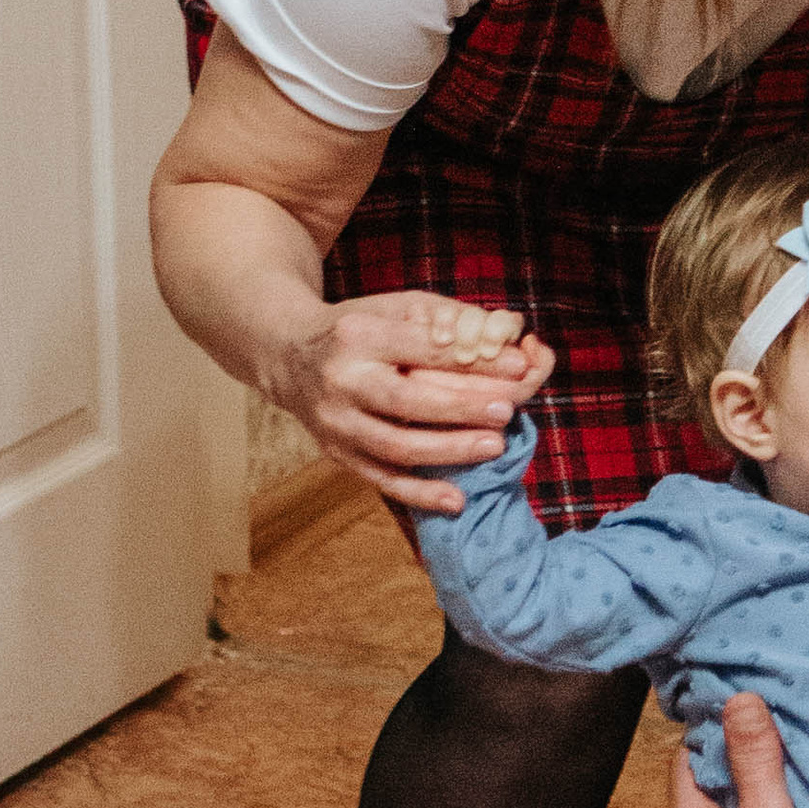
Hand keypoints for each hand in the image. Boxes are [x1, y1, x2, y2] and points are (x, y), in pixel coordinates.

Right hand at [266, 294, 553, 515]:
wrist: (289, 357)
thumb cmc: (358, 329)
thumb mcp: (393, 307)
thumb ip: (446, 319)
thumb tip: (507, 337)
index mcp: (356, 335)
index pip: (422, 348)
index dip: (472, 359)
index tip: (519, 366)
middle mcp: (341, 380)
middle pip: (407, 399)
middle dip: (461, 406)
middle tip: (507, 409)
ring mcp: (335, 422)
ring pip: (396, 445)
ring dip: (449, 450)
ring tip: (495, 446)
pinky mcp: (336, 453)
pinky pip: (381, 479)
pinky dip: (420, 493)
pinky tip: (456, 499)